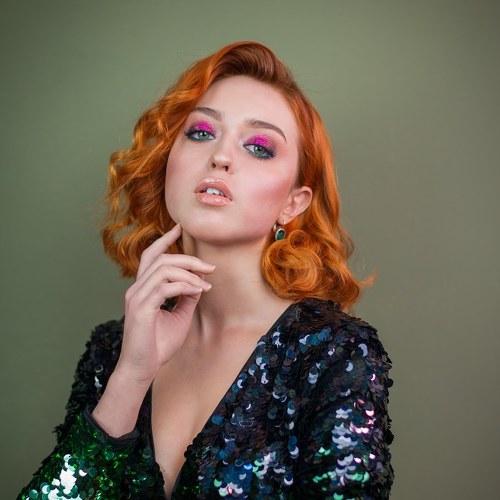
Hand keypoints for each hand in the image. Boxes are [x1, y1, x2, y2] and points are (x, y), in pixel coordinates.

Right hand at [115, 223, 214, 384]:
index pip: (151, 256)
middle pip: (161, 258)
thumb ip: (187, 297)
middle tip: (210, 266)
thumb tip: (200, 282)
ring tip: (205, 284)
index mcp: (142, 288)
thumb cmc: (158, 345)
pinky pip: (165, 286)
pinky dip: (185, 286)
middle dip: (188, 258)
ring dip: (190, 273)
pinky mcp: (141, 308)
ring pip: (164, 269)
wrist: (142, 369)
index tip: (180, 228)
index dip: (165, 240)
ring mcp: (136, 297)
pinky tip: (198, 292)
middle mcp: (136, 289)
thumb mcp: (179, 316)